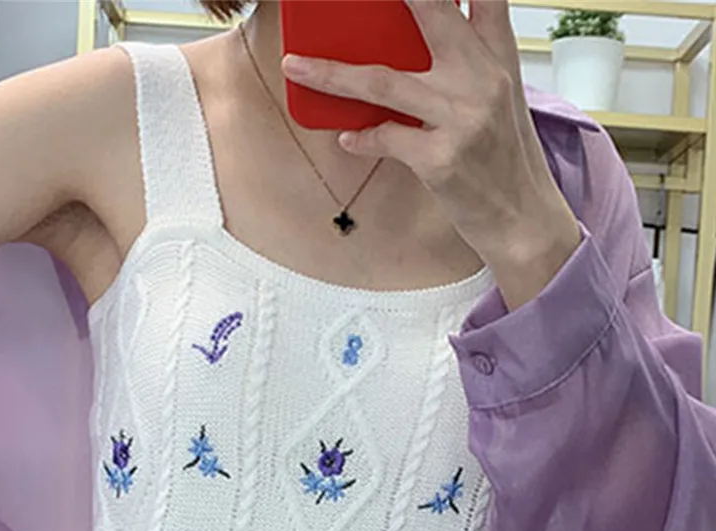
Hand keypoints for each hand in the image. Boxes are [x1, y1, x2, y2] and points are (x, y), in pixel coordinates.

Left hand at [281, 0, 581, 308]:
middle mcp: (483, 79)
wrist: (523, 220)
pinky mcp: (441, 159)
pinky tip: (347, 139)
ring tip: (296, 67)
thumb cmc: (505, 160)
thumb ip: (467, 63)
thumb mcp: (499, 100)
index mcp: (499, 57)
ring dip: (331, 74)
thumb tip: (409, 45)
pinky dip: (360, 138)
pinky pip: (384, 138)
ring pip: (382, 81)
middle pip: (430, 11)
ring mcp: (462, 118)